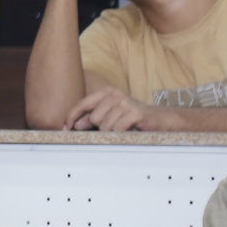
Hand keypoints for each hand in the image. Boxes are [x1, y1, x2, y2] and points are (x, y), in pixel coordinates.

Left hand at [65, 86, 180, 132]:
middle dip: (100, 128)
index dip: (72, 116)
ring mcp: (125, 103)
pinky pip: (117, 129)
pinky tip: (129, 130)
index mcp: (107, 92)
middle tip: (114, 127)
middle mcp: (115, 95)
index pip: (83, 103)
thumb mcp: (112, 115)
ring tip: (124, 128)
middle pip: (93, 118)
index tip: (65, 128)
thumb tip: (75, 125)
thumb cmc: (134, 118)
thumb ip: (93, 117)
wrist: (161, 119)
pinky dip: (121, 134)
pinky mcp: (135, 113)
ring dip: (113, 132)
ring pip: (105, 125)